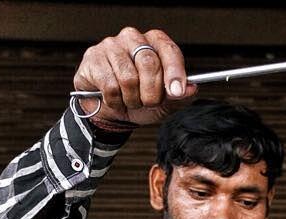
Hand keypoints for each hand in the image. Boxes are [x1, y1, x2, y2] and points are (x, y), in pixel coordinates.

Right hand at [73, 28, 195, 126]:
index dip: (174, 72)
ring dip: (132, 99)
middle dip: (151, 92)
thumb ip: (181, 96)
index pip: (169, 50)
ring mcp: (111, 45)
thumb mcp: (166, 103)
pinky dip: (115, 100)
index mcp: (155, 42)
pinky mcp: (93, 58)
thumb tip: (192, 88)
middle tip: (148, 102)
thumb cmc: (141, 102)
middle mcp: (133, 38)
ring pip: (128, 77)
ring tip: (130, 100)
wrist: (112, 113)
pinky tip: (114, 98)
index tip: (176, 91)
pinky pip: (109, 85)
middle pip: (149, 63)